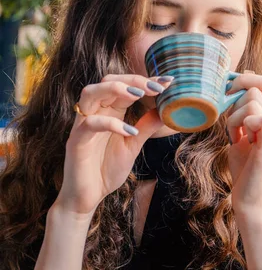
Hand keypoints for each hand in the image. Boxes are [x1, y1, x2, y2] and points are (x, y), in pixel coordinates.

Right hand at [54, 74, 172, 217]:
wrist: (87, 197)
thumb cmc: (107, 168)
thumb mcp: (134, 144)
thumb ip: (146, 126)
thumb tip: (166, 110)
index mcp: (109, 110)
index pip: (125, 85)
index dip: (146, 80)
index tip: (169, 81)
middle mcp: (95, 112)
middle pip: (108, 80)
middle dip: (134, 79)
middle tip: (158, 87)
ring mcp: (83, 125)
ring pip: (91, 93)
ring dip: (116, 89)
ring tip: (140, 94)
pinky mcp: (76, 141)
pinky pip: (90, 124)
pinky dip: (111, 124)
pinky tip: (130, 131)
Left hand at [226, 72, 261, 213]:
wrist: (251, 200)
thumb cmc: (246, 168)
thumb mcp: (245, 131)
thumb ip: (246, 106)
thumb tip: (247, 74)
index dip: (245, 80)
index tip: (227, 94)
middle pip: (258, 87)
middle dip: (235, 98)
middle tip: (230, 121)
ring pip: (252, 100)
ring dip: (233, 117)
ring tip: (235, 138)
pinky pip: (256, 116)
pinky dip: (239, 125)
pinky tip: (239, 140)